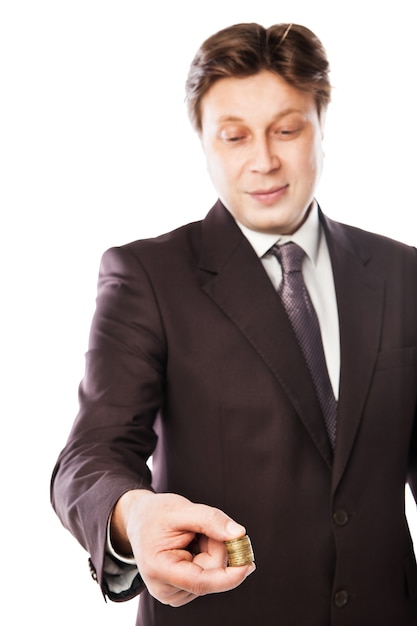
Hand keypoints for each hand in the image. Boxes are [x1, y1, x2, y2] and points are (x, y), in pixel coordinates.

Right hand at [111, 490, 255, 605]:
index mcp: (159, 570)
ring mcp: (174, 593)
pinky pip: (209, 573)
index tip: (249, 564)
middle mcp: (165, 589)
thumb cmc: (157, 514)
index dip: (228, 575)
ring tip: (190, 535)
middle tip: (201, 525)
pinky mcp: (182, 591)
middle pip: (211, 572)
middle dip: (216, 545)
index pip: (201, 582)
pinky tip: (191, 545)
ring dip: (211, 549)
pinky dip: (207, 555)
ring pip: (212, 572)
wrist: (139, 520)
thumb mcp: (182, 509)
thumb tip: (239, 535)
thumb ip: (211, 520)